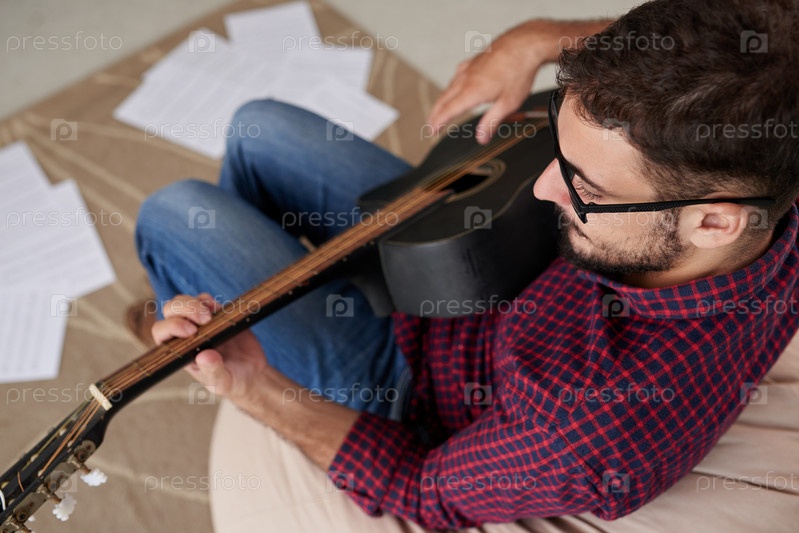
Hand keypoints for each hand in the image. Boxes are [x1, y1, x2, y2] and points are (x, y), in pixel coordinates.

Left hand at [151, 293, 267, 403]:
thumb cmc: (230, 381)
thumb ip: (213, 370)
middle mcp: (185, 335)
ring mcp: (199, 323)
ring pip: (182, 302)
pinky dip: (208, 301)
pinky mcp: (215, 315)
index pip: (162, 333)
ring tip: (211, 315)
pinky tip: (218, 310)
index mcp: (179, 352)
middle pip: (170, 312)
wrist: (251, 374)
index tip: (192, 331)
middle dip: (184, 309)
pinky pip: (204, 300)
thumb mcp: (221, 381)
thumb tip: (204, 356)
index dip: (172, 327)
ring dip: (194, 303)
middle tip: (205, 319)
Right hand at [428, 19, 609, 143]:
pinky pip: (459, 74)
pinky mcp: (475, 60)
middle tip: (431, 125)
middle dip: (436, 113)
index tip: (432, 131)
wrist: (526, 44)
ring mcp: (470, 68)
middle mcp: (466, 79)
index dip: (438, 122)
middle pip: (444, 99)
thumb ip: (491, 122)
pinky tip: (456, 83)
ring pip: (450, 86)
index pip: (448, 111)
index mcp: (472, 92)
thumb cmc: (519, 72)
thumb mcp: (508, 103)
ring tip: (441, 109)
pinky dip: (453, 83)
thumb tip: (481, 138)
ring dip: (443, 99)